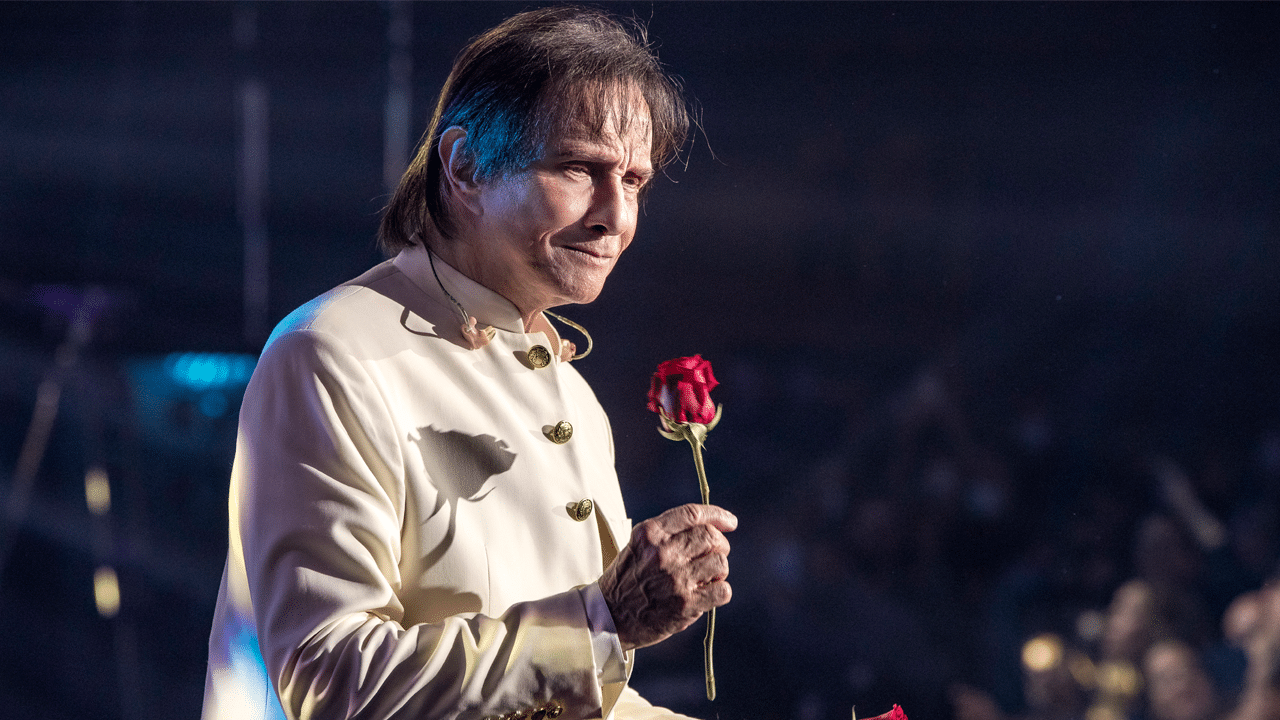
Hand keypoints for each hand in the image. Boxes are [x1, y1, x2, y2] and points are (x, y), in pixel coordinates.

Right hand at [599, 503, 735, 650]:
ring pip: (720, 562)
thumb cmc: (626, 580)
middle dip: (720, 545)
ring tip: (707, 578)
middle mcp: (662, 553)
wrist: (610, 617)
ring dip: (719, 570)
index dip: (717, 515)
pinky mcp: (685, 604)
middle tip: (714, 555)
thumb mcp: (639, 546)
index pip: (692, 515)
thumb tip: (709, 527)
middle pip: (711, 537)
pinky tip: (708, 594)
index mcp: (650, 534)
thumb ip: (667, 533)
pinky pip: (722, 591)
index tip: (730, 522)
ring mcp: (675, 579)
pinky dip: (721, 591)